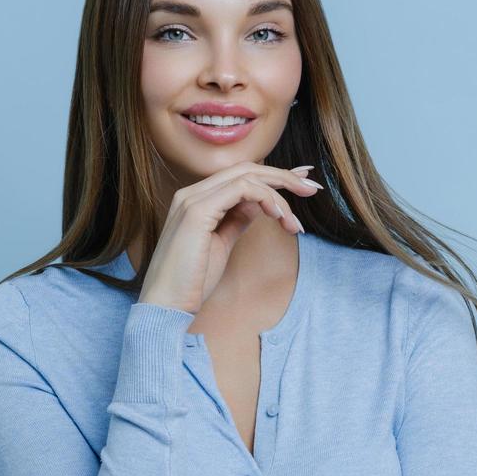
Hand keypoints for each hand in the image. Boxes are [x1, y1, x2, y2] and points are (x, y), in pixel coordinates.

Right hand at [138, 162, 322, 312]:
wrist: (165, 306)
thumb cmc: (191, 283)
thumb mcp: (221, 245)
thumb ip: (236, 221)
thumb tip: (260, 206)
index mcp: (196, 200)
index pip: (240, 176)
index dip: (274, 176)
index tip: (301, 184)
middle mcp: (192, 193)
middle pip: (247, 169)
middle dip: (284, 176)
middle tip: (312, 188)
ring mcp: (192, 199)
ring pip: (247, 176)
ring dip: (280, 194)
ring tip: (295, 222)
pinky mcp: (197, 211)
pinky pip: (242, 189)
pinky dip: (267, 199)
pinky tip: (280, 218)